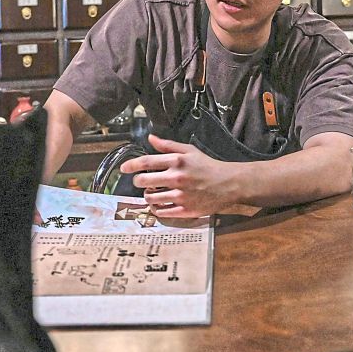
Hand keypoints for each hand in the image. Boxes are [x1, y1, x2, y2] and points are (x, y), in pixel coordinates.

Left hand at [117, 134, 239, 217]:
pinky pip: (163, 212)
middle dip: (138, 181)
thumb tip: (150, 138)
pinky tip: (159, 205)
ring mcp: (181, 196)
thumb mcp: (189, 151)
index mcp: (177, 161)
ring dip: (148, 196)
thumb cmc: (208, 166)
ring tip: (152, 193)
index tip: (123, 168)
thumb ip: (168, 145)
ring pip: (151, 199)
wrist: (229, 184)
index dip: (131, 165)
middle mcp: (177, 178)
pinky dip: (157, 209)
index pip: (147, 162)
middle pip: (144, 181)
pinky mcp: (186, 210)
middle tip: (141, 182)